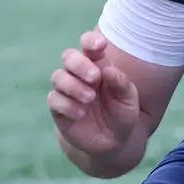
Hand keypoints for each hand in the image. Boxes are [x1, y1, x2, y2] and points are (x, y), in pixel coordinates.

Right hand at [48, 30, 140, 156]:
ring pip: (58, 76)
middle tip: (95, 77)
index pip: (88, 45)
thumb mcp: (129, 99)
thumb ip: (121, 83)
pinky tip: (80, 113)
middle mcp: (80, 75)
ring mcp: (67, 91)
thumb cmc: (122, 113)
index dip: (90, 41)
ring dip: (73, 85)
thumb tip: (109, 70)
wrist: (112, 142)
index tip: (99, 45)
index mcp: (98, 65)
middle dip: (80, 64)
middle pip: (68, 56)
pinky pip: (54, 100)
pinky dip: (67, 104)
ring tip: (90, 98)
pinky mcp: (58, 109)